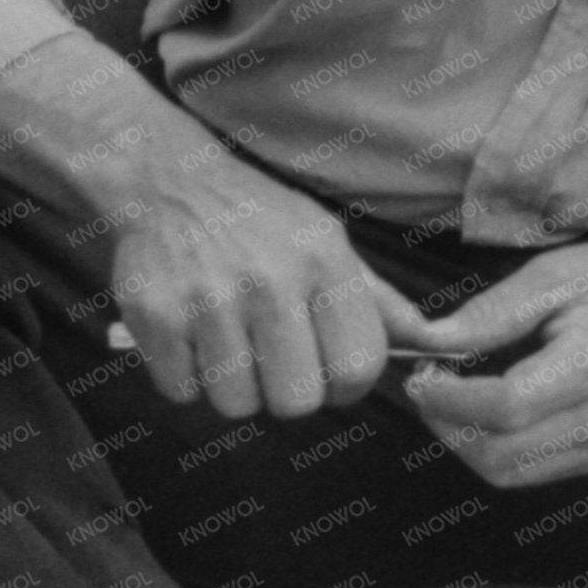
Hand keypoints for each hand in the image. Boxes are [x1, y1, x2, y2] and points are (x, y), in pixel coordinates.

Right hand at [105, 155, 418, 422]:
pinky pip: (182, 392)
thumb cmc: (262, 221)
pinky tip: (192, 336)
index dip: (347, 388)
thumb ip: (378, 300)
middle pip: (296, 400)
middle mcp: (270, 279)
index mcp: (324, 261)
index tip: (329, 377)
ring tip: (230, 343)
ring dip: (235, 387)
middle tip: (274, 363)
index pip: (359, 366)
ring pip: (237, 404)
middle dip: (288, 394)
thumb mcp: (327, 241)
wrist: (171, 183)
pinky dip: (187, 377)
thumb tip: (434, 344)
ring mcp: (208, 299)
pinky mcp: (153, 315)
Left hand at [400, 231, 587, 488]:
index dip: (448, 396)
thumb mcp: (556, 274)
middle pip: (498, 453)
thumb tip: (428, 341)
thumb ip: (491, 313)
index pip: (506, 406)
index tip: (421, 369)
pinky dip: (491, 448)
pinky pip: (527, 472)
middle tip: (426, 382)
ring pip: (506, 473)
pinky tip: (485, 409)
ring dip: (461, 441)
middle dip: (444, 422)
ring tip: (450, 396)